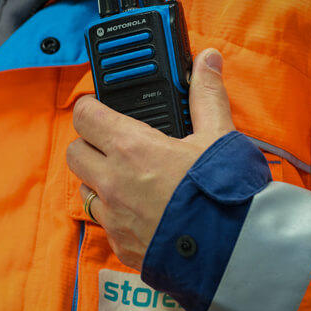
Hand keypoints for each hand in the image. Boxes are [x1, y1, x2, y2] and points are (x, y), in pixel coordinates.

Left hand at [66, 49, 234, 270]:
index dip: (90, 108)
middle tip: (114, 144)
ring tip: (130, 180)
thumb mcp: (218, 136)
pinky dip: (115, 214)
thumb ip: (206, 95)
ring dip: (98, 180)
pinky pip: (104, 223)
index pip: (85, 116)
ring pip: (85, 189)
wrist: (235, 250)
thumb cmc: (225, 192)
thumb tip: (208, 60)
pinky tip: (143, 212)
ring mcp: (114, 216)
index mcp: (131, 148)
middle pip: (74, 152)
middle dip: (89, 144)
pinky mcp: (121, 245)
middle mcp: (113, 182)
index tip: (99, 108)